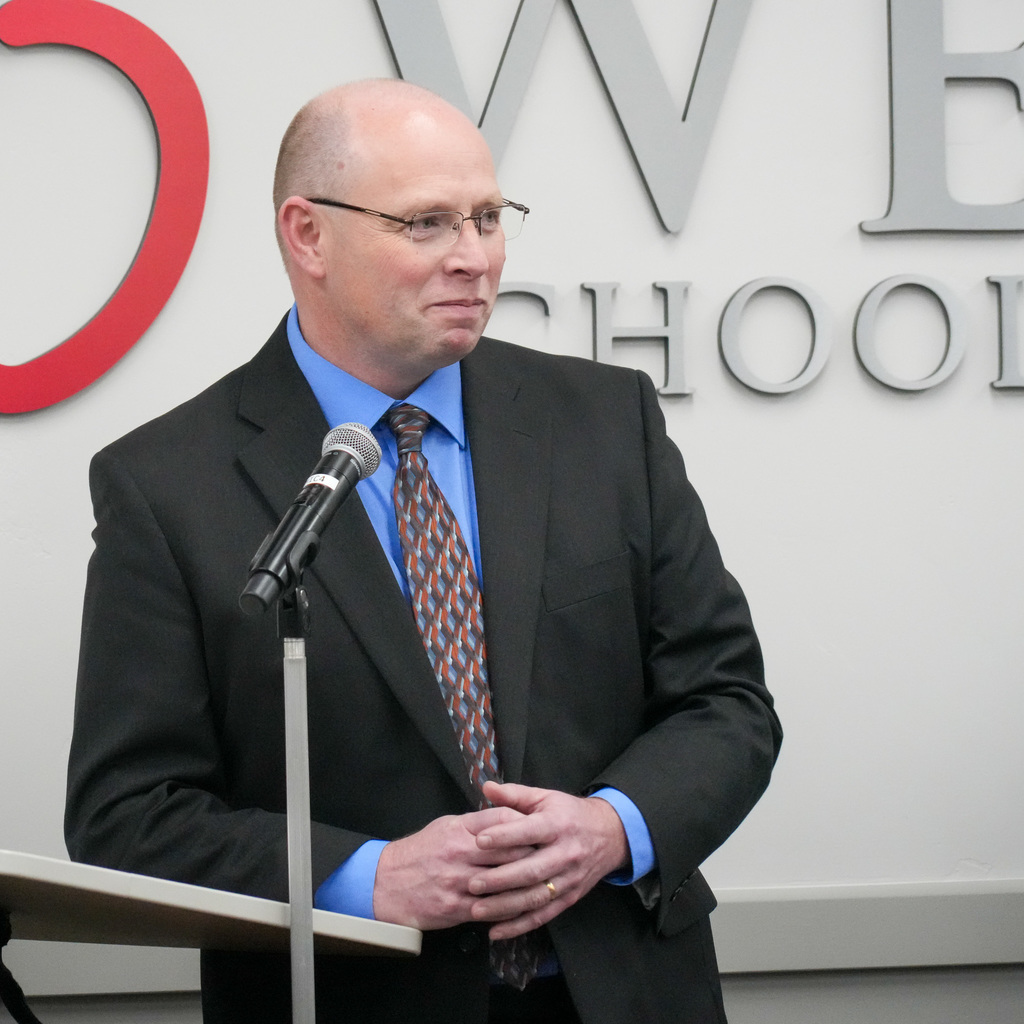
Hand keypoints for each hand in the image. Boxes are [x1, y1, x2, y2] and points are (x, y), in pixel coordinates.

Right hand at [371, 806, 531, 929]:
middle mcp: (461, 853)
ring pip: (505, 882)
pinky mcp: (456, 908)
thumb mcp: (445, 826)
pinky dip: (510, 907)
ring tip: (545, 880)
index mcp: (459, 829)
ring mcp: (459, 882)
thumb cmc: (420, 852)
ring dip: (527, 882)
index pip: (502, 820)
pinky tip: (523, 904)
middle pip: (510, 850)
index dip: (524, 823)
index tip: (539, 827)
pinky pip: (492, 909)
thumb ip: (475, 823)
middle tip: (552, 853)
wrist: (387, 884)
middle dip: (534, 852)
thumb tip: (505, 818)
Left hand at [466, 781, 628, 939]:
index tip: (478, 840)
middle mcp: (565, 853)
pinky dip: (520, 926)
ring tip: (477, 910)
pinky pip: (544, 915)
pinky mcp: (570, 898)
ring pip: (536, 897)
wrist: (609, 835)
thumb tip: (486, 787)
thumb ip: (515, 795)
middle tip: (472, 883)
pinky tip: (496, 932)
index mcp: (558, 824)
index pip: (530, 831)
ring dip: (506, 907)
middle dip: (501, 879)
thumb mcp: (546, 797)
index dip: (505, 836)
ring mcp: (569, 879)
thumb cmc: (569, 814)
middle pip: (532, 870)